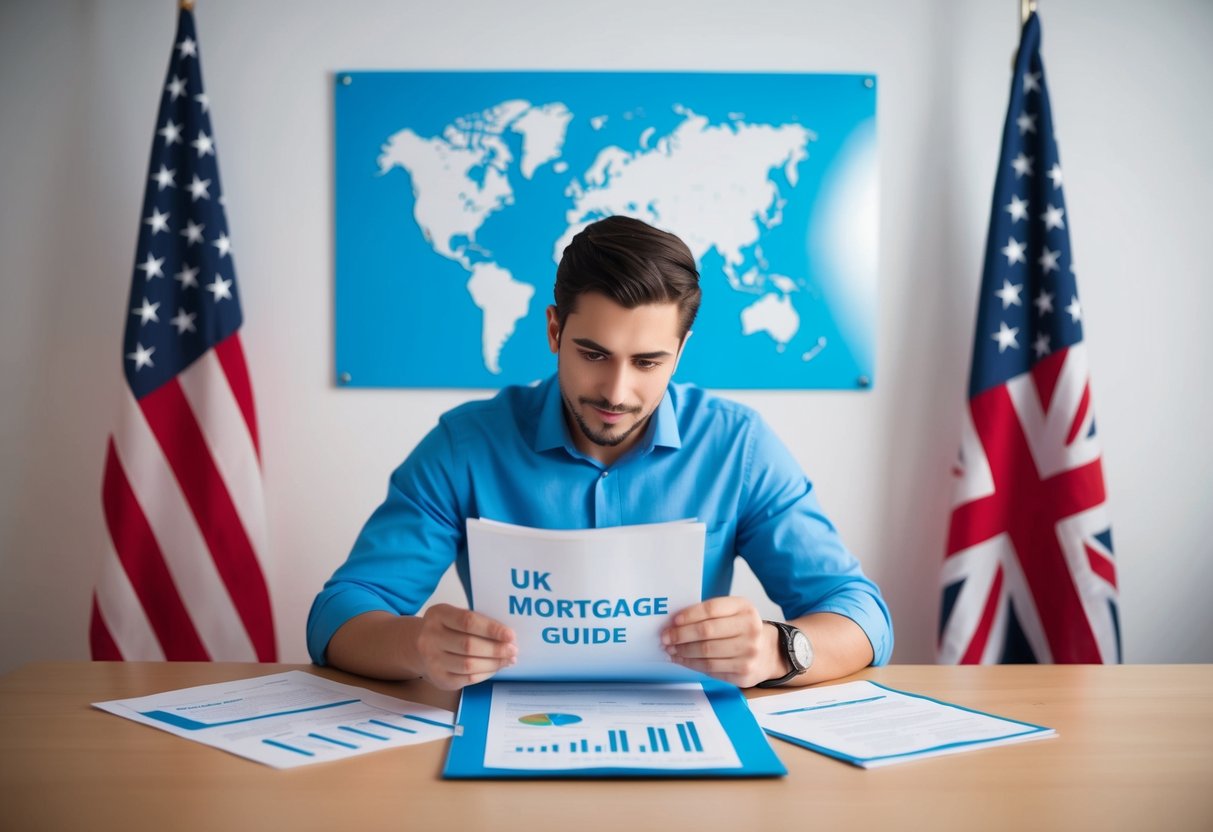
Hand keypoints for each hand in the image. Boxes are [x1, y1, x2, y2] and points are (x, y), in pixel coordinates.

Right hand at [414, 604, 516, 689]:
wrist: (418, 645)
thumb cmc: (446, 628)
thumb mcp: (455, 615)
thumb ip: (477, 621)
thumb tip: (507, 635)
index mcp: (438, 615)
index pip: (467, 622)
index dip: (491, 629)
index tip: (510, 635)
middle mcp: (430, 637)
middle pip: (469, 646)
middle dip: (496, 649)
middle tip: (513, 649)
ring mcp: (432, 660)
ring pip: (469, 665)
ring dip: (494, 663)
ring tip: (509, 659)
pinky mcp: (439, 679)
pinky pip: (467, 679)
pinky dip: (486, 673)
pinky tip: (495, 667)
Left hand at [661, 597, 780, 687]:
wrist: (770, 653)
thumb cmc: (743, 629)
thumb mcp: (734, 613)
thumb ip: (710, 614)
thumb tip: (675, 622)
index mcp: (745, 609)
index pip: (711, 609)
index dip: (689, 615)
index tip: (673, 621)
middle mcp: (750, 630)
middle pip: (706, 632)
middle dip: (680, 635)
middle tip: (665, 637)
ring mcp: (749, 653)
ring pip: (706, 653)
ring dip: (683, 652)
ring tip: (670, 649)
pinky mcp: (743, 673)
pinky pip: (710, 669)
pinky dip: (691, 664)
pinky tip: (682, 659)